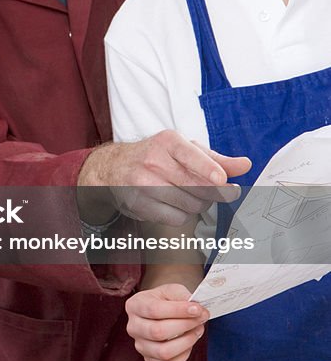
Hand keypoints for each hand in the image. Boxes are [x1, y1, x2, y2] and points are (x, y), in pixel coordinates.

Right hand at [78, 131, 250, 226]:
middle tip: (222, 192)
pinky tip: (174, 204)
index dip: (210, 171)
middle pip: (197, 186)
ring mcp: (144, 184)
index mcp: (168, 141)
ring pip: (189, 205)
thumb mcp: (184, 149)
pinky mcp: (140, 205)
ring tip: (190, 194)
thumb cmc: (156, 156)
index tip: (223, 180)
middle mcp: (154, 161)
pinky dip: (182, 215)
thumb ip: (216, 158)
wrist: (113, 167)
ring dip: (198, 204)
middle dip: (215, 193)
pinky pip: (176, 218)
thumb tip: (246, 165)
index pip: (192, 157)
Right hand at [125, 283, 208, 360]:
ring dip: (186, 342)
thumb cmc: (164, 300)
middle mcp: (133, 326)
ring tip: (197, 330)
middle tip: (200, 319)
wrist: (158, 311)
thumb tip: (198, 310)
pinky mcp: (149, 359)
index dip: (178, 311)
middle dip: (184, 325)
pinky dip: (183, 356)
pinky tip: (189, 343)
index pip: (154, 310)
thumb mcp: (171, 290)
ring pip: (163, 352)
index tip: (197, 309)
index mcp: (135, 305)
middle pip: (157, 332)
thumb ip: (183, 297)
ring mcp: (140, 345)